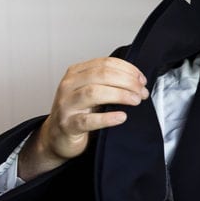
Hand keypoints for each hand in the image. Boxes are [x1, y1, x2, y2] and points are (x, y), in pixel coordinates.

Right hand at [19, 57, 147, 179]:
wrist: (57, 137)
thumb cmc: (79, 112)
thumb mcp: (93, 92)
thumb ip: (110, 83)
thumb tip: (139, 81)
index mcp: (76, 73)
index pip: (105, 63)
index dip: (127, 70)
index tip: (142, 80)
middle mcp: (69, 86)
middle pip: (101, 75)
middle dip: (127, 81)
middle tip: (142, 92)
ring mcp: (66, 105)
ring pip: (93, 93)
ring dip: (120, 95)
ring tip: (135, 101)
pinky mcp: (67, 125)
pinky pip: (87, 120)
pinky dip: (107, 118)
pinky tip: (121, 117)